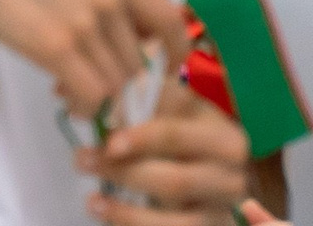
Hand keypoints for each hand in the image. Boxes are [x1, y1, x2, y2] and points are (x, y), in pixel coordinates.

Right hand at [0, 0, 187, 122]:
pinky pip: (91, 95)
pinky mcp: (57, 47)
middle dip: (122, 85)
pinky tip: (66, 98)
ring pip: (116, 84)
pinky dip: (84, 106)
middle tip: (97, 89)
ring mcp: (85, 23)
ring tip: (74, 92)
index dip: (175, 51)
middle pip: (137, 63)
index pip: (169, 19)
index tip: (165, 71)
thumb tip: (124, 34)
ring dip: (100, 98)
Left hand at [80, 73, 257, 218]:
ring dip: (125, 210)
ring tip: (91, 200)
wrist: (209, 180)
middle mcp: (230, 175)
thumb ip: (141, 100)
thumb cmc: (185, 137)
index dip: (143, 138)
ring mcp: (220, 209)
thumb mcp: (172, 112)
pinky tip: (107, 215)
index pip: (179, 135)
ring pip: (172, 217)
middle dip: (125, 172)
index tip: (109, 140)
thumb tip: (88, 99)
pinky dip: (133, 224)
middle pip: (175, 180)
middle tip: (83, 161)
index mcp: (223, 134)